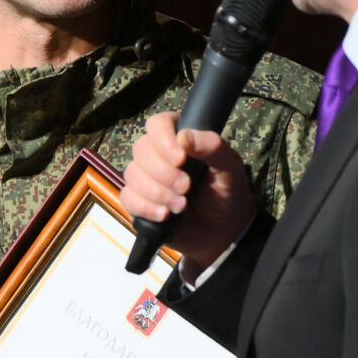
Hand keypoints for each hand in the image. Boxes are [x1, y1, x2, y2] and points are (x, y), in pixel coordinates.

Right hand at [121, 112, 254, 272]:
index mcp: (180, 138)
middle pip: (141, 149)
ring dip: (157, 192)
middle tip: (187, 188)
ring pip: (132, 174)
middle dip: (164, 173)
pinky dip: (145, 207)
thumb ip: (213, 147)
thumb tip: (184, 136)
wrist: (223, 233)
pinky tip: (164, 216)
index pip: (158, 124)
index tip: (181, 159)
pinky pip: (127, 197)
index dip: (163, 140)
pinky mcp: (138, 202)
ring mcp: (146, 178)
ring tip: (181, 206)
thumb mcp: (230, 168)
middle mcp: (158, 154)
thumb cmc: (226, 193)